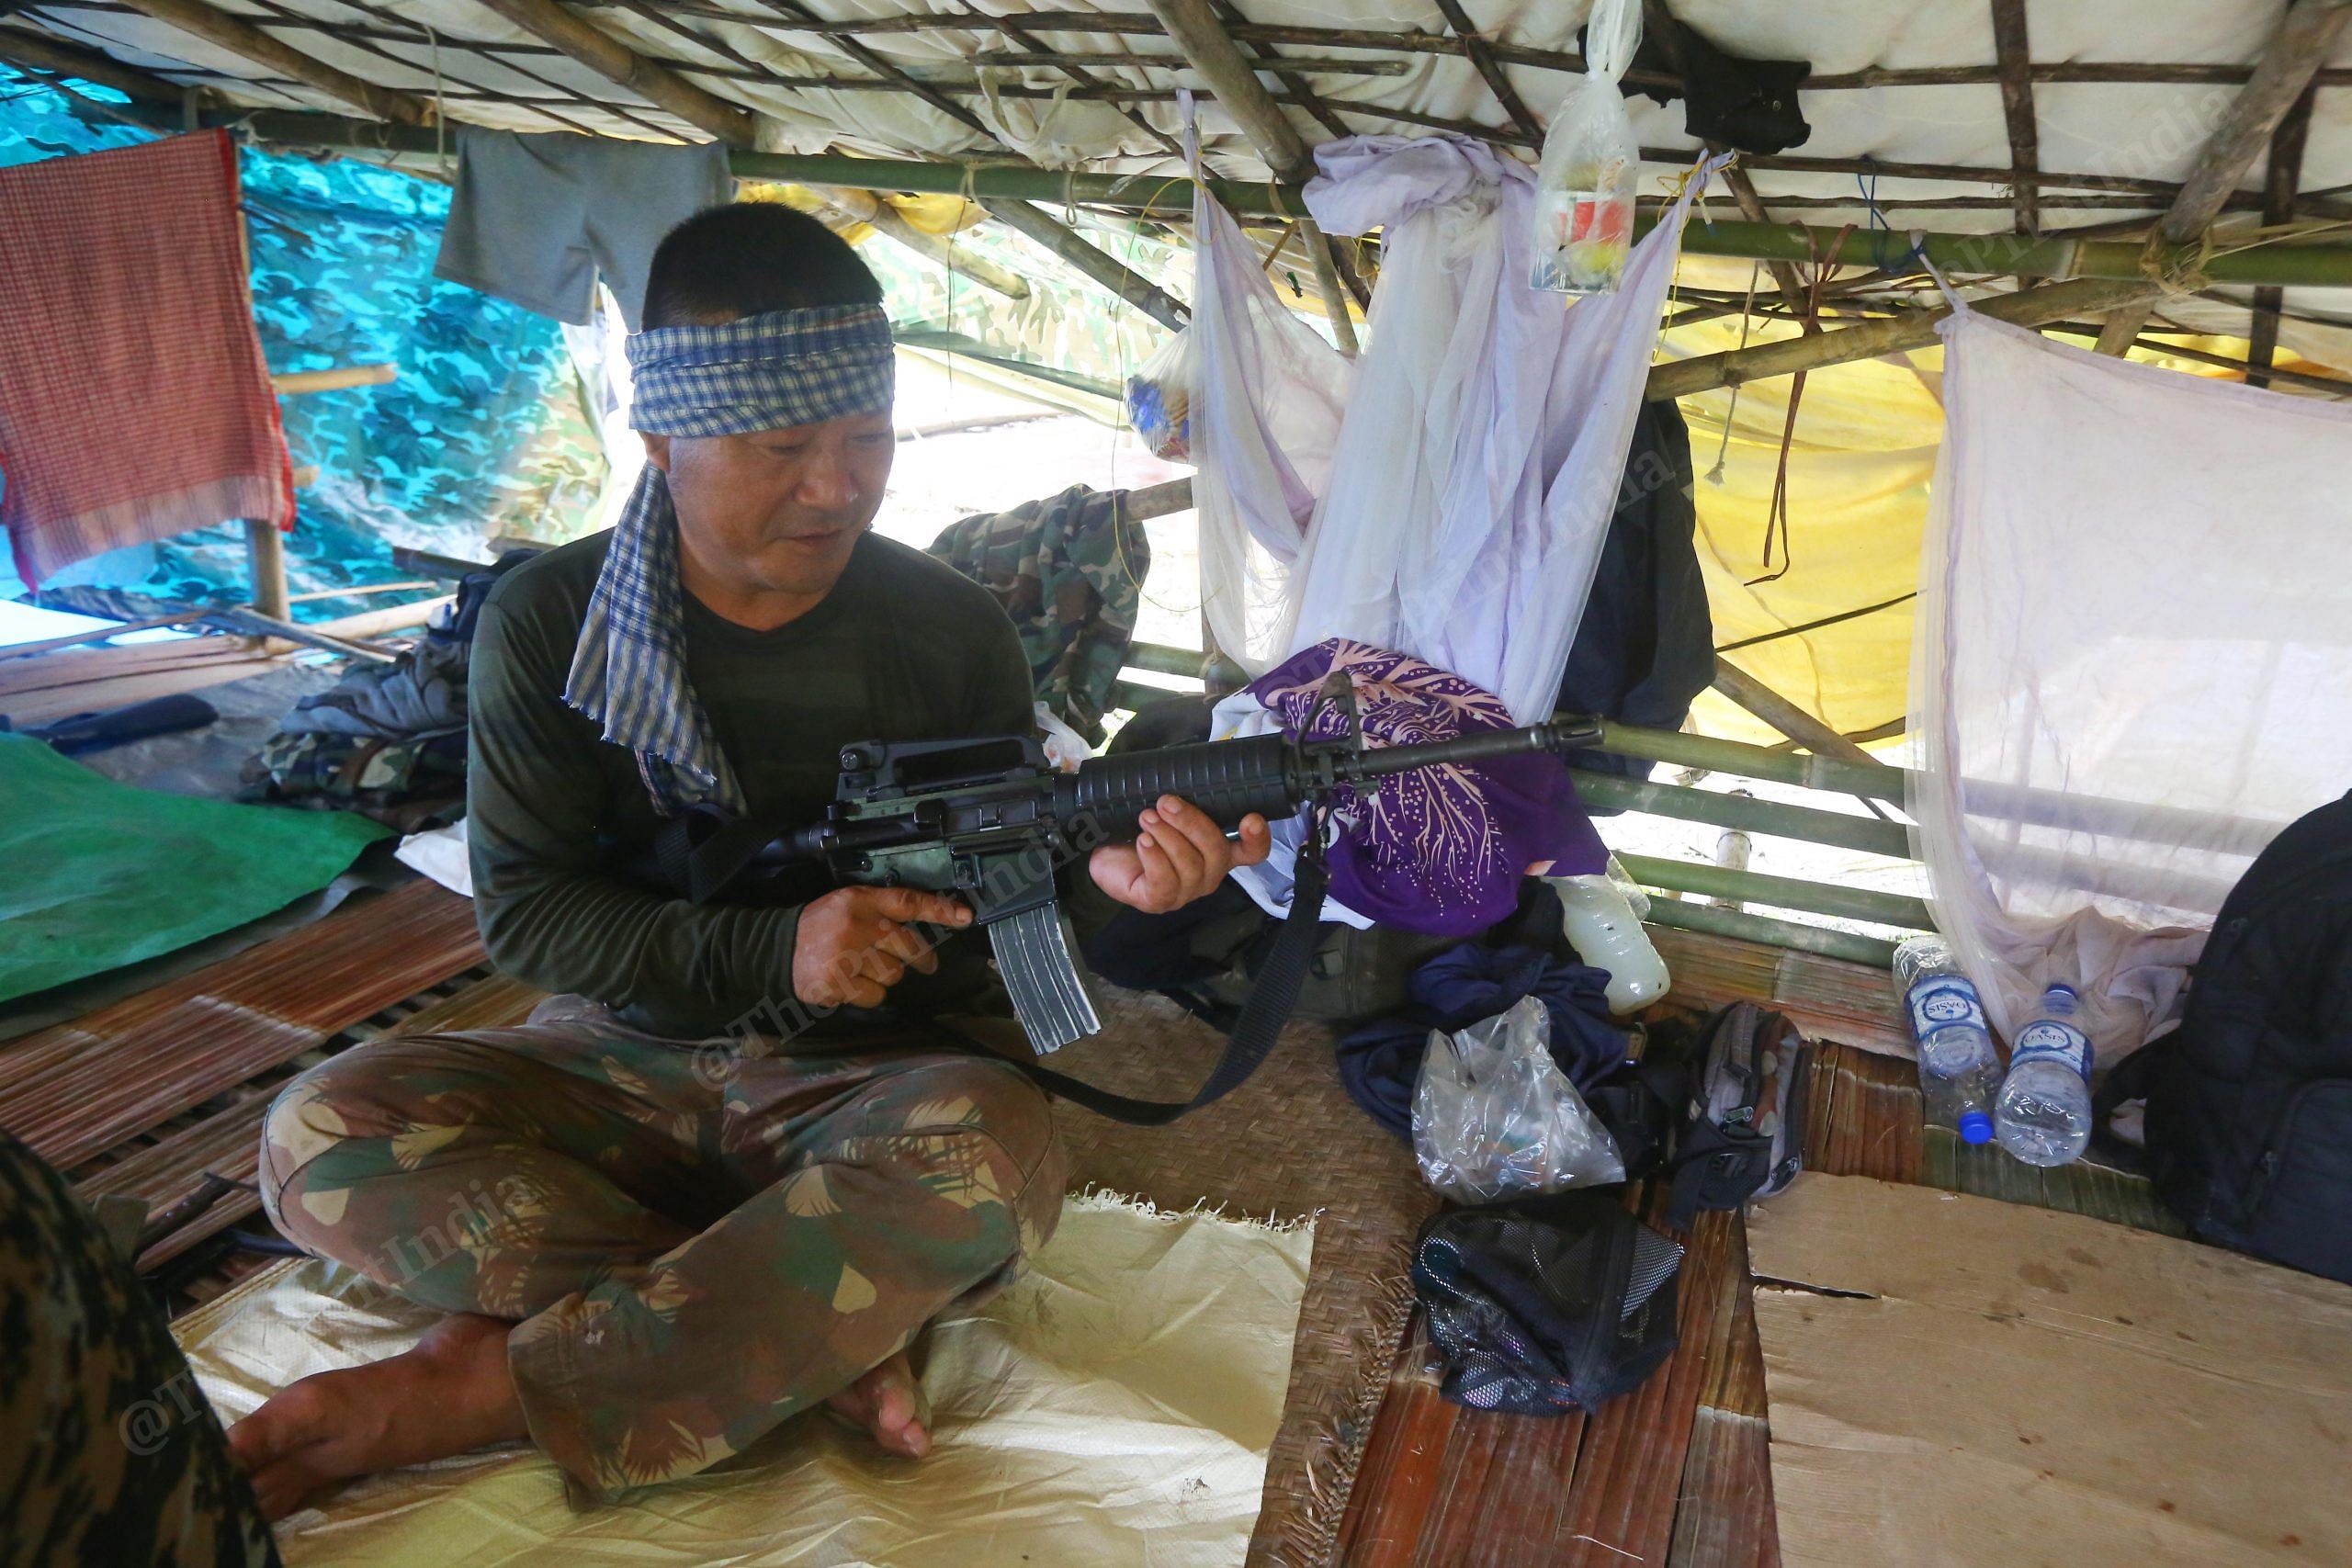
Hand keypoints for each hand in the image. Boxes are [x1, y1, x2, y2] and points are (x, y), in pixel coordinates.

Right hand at [794, 886, 971, 1008]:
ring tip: (862, 969)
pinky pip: (875, 996)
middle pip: (908, 946)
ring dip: (885, 976)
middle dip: (922, 958)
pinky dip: (867, 994)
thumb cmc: (821, 927)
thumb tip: (922, 931)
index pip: (907, 902)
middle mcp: (856, 926)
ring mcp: (847, 956)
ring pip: (894, 974)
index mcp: (860, 901)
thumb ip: (881, 912)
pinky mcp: (839, 984)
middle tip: (928, 964)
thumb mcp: (848, 904)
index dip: (940, 909)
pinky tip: (849, 983)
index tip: (966, 916)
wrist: (777, 949)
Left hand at [1089, 795, 1271, 914]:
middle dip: (1192, 823)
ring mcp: (1186, 891)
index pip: (1252, 852)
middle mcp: (1208, 873)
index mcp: (1217, 851)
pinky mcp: (1160, 901)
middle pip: (1217, 851)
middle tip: (1165, 803)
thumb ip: (1186, 799)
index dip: (1258, 838)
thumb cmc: (1139, 831)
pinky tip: (1143, 841)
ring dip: (1167, 836)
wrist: (1103, 854)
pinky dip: (1154, 857)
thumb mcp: (1166, 812)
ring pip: (1191, 865)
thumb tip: (1188, 769)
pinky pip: (1164, 882)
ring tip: (1146, 817)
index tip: (1251, 818)